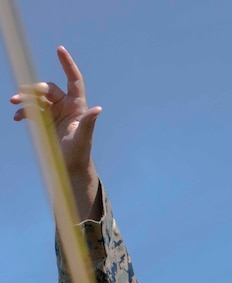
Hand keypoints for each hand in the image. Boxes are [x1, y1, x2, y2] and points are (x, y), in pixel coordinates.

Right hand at [10, 46, 100, 216]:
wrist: (69, 166)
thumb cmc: (79, 152)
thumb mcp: (83, 138)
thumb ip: (88, 123)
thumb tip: (98, 109)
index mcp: (78, 106)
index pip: (73, 80)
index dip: (67, 64)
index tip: (60, 49)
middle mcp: (66, 105)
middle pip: (47, 89)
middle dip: (33, 89)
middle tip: (20, 94)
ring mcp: (54, 111)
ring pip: (36, 98)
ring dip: (24, 98)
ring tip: (14, 102)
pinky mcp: (44, 119)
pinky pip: (30, 110)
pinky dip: (23, 111)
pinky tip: (17, 118)